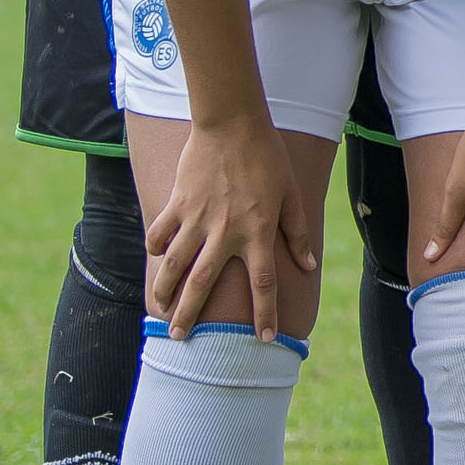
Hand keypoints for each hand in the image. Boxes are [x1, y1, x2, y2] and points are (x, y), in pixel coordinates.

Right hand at [143, 114, 319, 341]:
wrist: (232, 125)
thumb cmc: (267, 159)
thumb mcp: (291, 195)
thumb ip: (297, 233)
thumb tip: (307, 266)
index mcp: (258, 232)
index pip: (263, 284)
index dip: (264, 314)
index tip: (263, 340)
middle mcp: (225, 232)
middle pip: (204, 284)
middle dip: (191, 315)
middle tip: (179, 339)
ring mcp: (197, 219)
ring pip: (175, 265)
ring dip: (166, 290)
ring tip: (160, 310)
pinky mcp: (177, 204)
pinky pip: (161, 233)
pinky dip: (156, 248)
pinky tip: (156, 259)